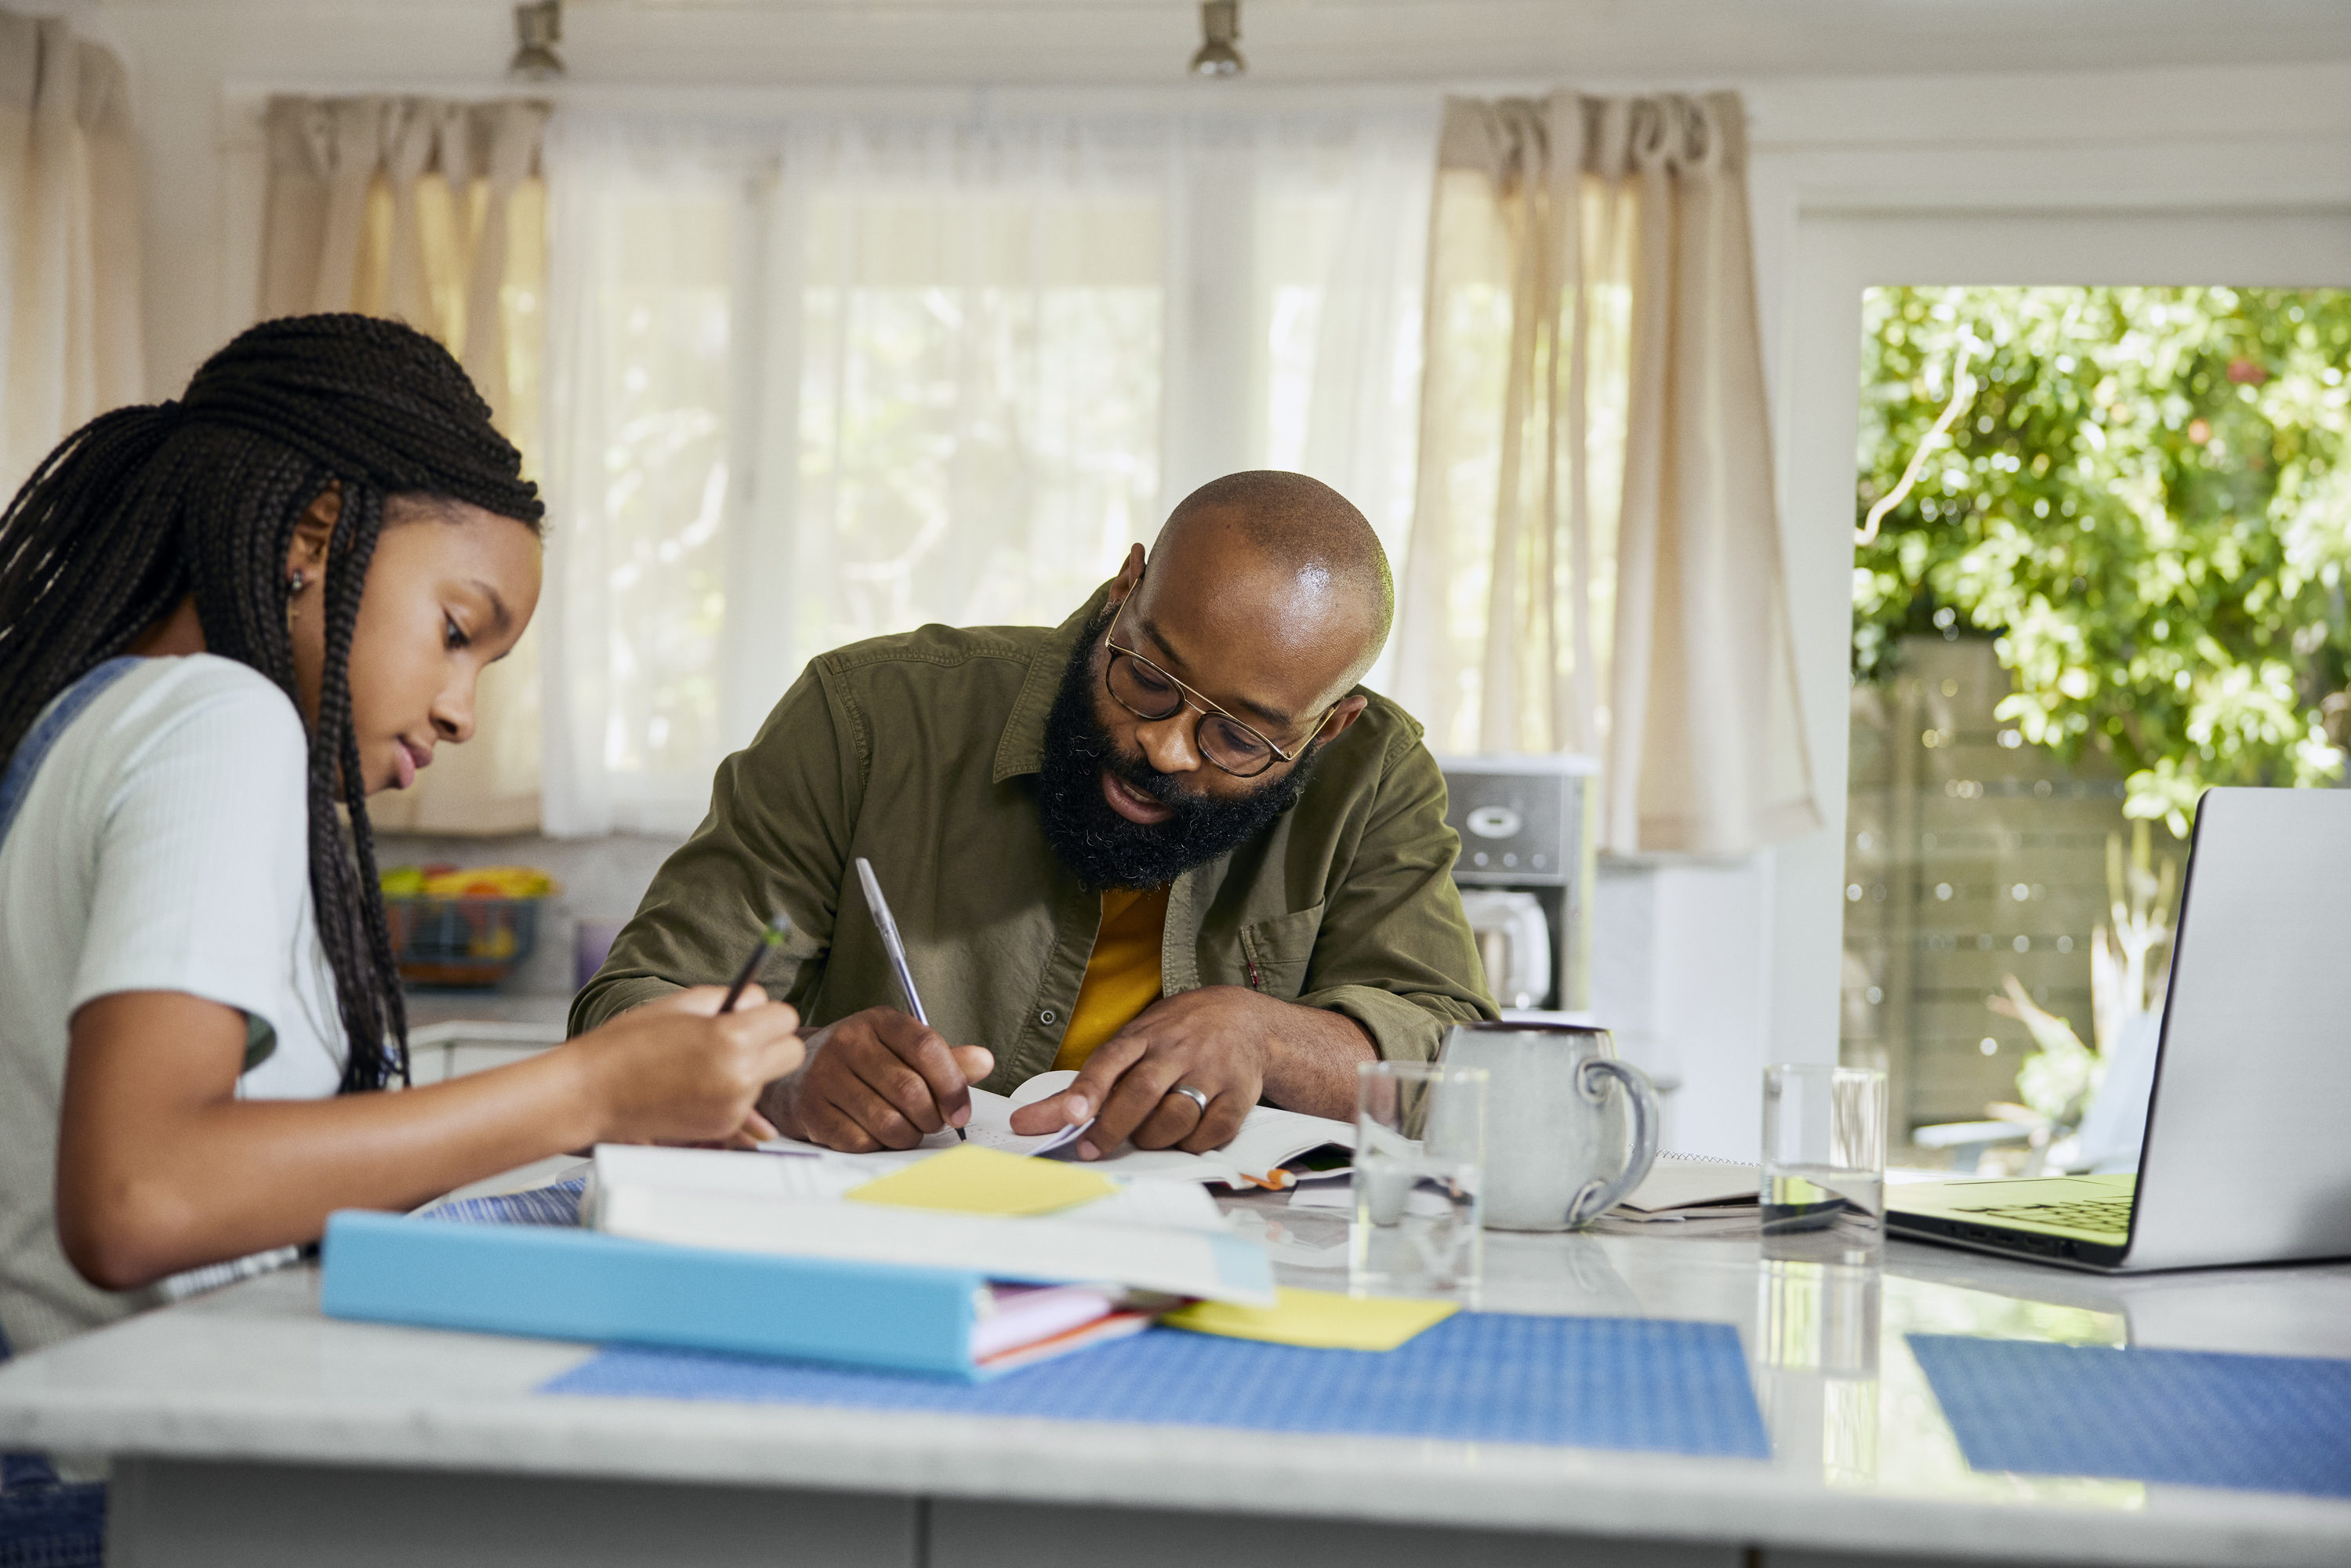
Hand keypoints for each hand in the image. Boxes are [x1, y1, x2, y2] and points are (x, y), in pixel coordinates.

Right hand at [566, 985, 805, 1145]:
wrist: (594, 1093)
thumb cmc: (630, 1043)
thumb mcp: (682, 1004)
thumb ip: (730, 998)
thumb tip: (759, 1002)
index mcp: (732, 1038)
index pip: (786, 1018)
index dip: (767, 1013)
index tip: (752, 1013)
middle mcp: (740, 1076)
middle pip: (791, 1052)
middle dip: (772, 1041)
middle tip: (743, 1036)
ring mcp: (733, 1106)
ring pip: (766, 1077)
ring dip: (748, 1067)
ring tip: (700, 1061)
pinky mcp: (723, 1127)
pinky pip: (745, 1101)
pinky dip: (730, 1090)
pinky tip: (695, 1083)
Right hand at [758, 1007, 994, 1152]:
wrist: (794, 1075)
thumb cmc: (858, 1063)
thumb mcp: (900, 1049)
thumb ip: (943, 1058)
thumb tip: (984, 1061)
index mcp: (878, 1022)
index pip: (926, 1047)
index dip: (952, 1084)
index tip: (961, 1111)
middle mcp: (848, 1042)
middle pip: (910, 1090)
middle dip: (931, 1117)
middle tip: (933, 1123)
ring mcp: (825, 1076)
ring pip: (888, 1121)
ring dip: (909, 1136)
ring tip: (907, 1130)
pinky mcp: (810, 1110)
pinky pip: (860, 1141)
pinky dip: (878, 1145)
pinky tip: (876, 1134)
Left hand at [1007, 985, 1285, 1158]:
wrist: (1246, 1020)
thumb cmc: (1176, 1037)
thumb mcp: (1133, 1043)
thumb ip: (1088, 1082)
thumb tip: (1031, 1120)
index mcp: (1143, 1036)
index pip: (1110, 1060)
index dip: (1088, 1089)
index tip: (1071, 1115)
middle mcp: (1176, 1050)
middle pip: (1141, 1092)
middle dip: (1112, 1127)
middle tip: (1090, 1149)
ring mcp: (1210, 1071)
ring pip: (1175, 1117)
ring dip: (1153, 1138)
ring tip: (1145, 1136)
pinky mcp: (1239, 1093)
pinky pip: (1212, 1132)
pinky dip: (1192, 1144)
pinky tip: (1185, 1136)